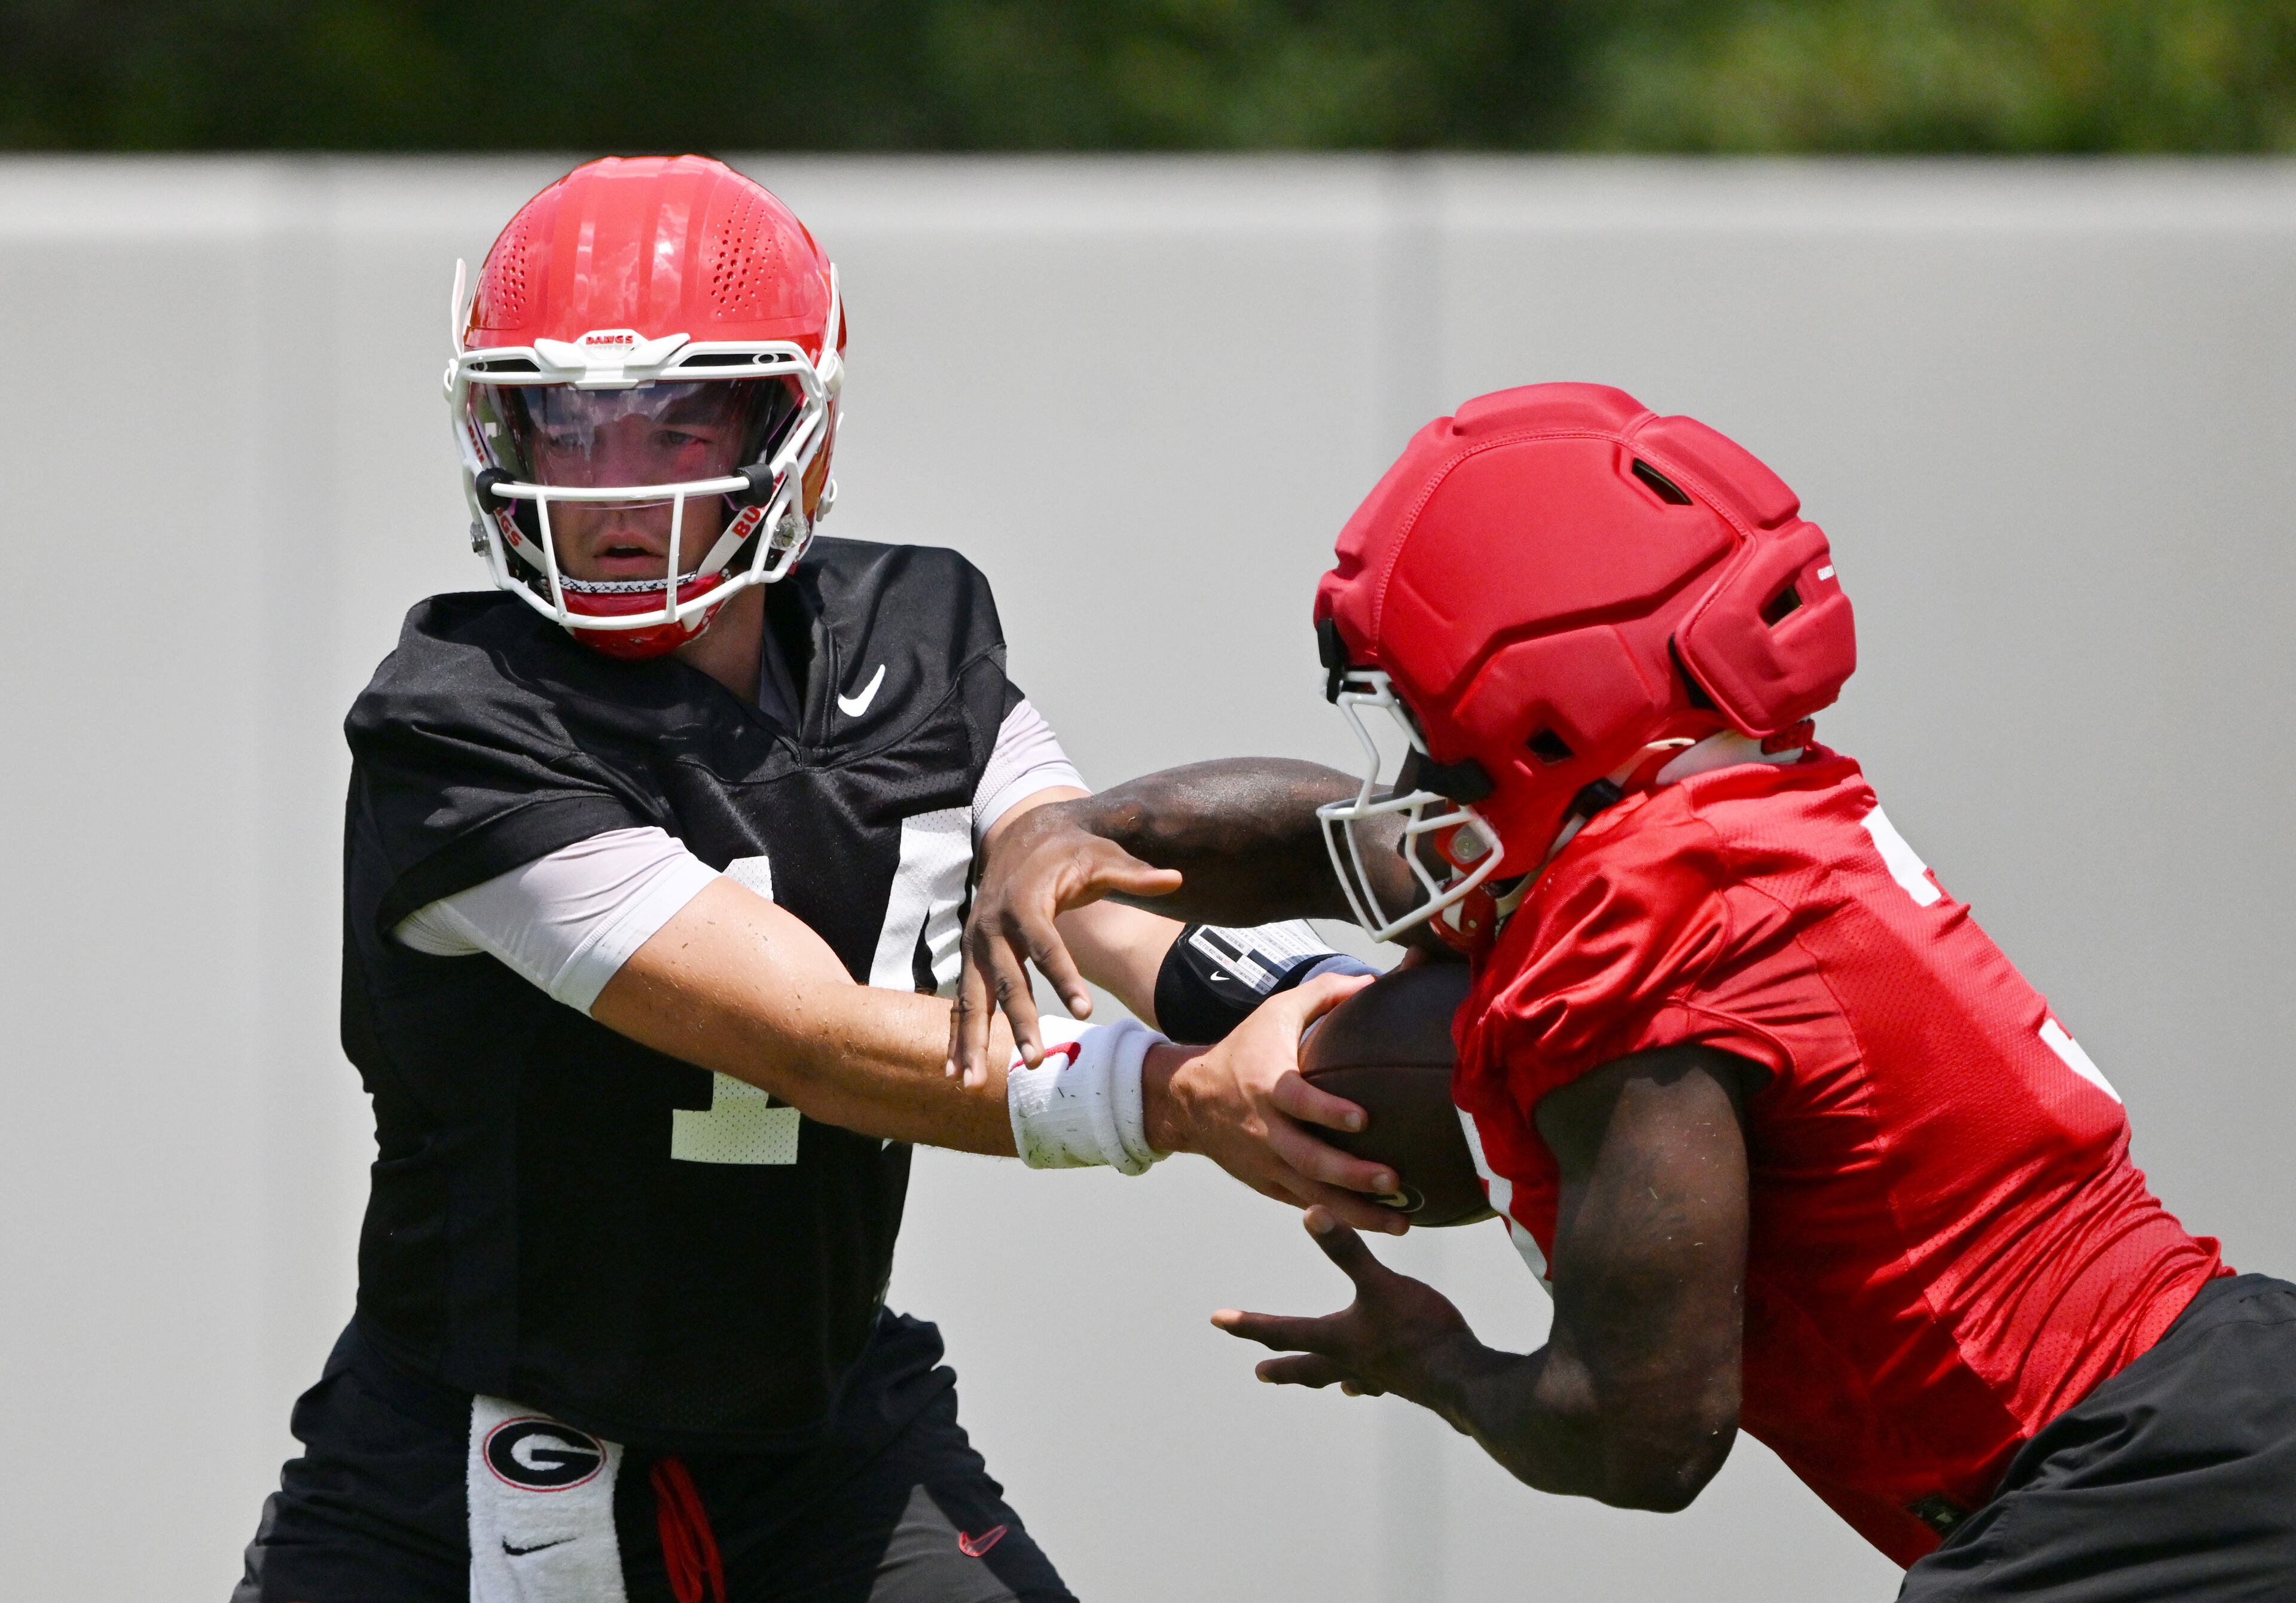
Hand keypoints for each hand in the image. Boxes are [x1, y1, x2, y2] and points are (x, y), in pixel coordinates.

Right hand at [951, 799, 1181, 1086]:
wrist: (1021, 836)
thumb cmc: (1068, 851)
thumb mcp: (1102, 856)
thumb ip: (1134, 874)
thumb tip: (1177, 878)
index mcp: (1025, 903)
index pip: (1046, 945)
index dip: (1065, 978)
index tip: (1086, 1011)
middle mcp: (992, 926)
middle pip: (1007, 980)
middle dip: (1019, 1022)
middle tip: (1034, 1061)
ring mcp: (976, 945)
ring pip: (972, 998)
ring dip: (971, 1042)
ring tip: (969, 1085)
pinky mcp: (970, 957)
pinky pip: (961, 1002)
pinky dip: (957, 1036)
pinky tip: (954, 1073)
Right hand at [1147, 971, 1408, 1235]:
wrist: (1187, 1100)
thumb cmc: (1243, 1050)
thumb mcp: (1276, 1013)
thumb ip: (1323, 993)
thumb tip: (1373, 979)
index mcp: (1268, 1086)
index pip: (1298, 1102)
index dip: (1328, 1112)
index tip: (1363, 1119)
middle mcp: (1266, 1130)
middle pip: (1309, 1160)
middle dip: (1352, 1175)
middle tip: (1395, 1181)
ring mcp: (1266, 1163)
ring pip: (1313, 1196)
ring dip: (1357, 1212)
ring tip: (1402, 1224)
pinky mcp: (1268, 1184)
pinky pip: (1306, 1206)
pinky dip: (1340, 1218)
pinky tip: (1378, 1225)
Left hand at [1212, 1206, 1480, 1403]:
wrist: (1465, 1380)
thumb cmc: (1419, 1330)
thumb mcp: (1380, 1283)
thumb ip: (1346, 1250)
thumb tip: (1310, 1212)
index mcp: (1338, 1338)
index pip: (1283, 1329)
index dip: (1249, 1322)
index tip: (1217, 1320)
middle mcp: (1352, 1362)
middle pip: (1308, 1364)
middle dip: (1283, 1364)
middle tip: (1259, 1371)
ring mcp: (1381, 1376)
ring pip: (1344, 1375)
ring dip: (1327, 1375)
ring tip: (1328, 1382)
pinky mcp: (1408, 1382)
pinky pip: (1380, 1380)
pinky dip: (1370, 1380)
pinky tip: (1373, 1385)